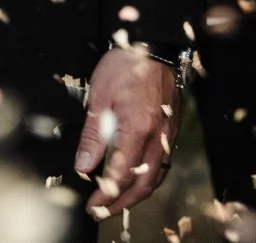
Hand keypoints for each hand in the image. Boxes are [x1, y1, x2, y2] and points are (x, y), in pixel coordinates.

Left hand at [74, 46, 177, 216]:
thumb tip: (84, 166)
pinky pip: (164, 163)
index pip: (121, 175)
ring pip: (157, 176)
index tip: (93, 205)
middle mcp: (157, 136)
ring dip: (138, 195)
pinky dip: (151, 179)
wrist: (152, 45)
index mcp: (137, 129)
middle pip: (143, 183)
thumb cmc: (125, 65)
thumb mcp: (99, 99)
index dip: (106, 194)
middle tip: (104, 211)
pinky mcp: (171, 128)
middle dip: (123, 203)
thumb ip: (93, 136)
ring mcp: (167, 133)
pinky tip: (141, 181)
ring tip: (120, 204)